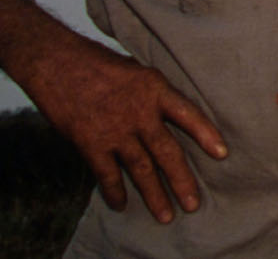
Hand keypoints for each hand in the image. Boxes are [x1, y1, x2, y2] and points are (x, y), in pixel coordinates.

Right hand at [24, 34, 230, 220]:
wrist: (56, 61)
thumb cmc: (96, 63)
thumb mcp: (136, 71)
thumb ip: (152, 95)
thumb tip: (167, 116)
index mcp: (155, 89)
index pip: (188, 114)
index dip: (206, 134)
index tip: (222, 154)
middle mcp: (140, 112)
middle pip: (167, 152)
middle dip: (182, 181)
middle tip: (193, 204)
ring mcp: (116, 130)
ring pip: (141, 169)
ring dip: (154, 195)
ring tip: (166, 215)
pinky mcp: (91, 142)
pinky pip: (107, 174)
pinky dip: (114, 191)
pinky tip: (121, 204)